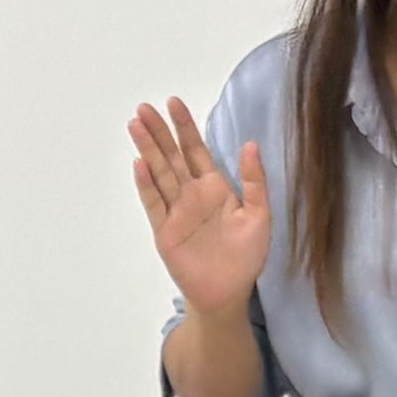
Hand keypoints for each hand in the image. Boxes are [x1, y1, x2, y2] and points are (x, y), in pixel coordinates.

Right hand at [128, 100, 276, 319]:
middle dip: (159, 132)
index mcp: (214, 187)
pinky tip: (140, 164)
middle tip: (144, 108)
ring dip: (148, 149)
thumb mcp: (260, 215)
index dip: (185, 126)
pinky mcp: (165, 231)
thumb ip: (255, 181)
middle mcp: (191, 194)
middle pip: (171, 156)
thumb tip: (251, 144)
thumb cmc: (246, 256)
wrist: (229, 293)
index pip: (195, 149)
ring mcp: (176, 211)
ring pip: (159, 174)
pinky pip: (154, 204)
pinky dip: (147, 185)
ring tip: (135, 125)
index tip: (173, 103)